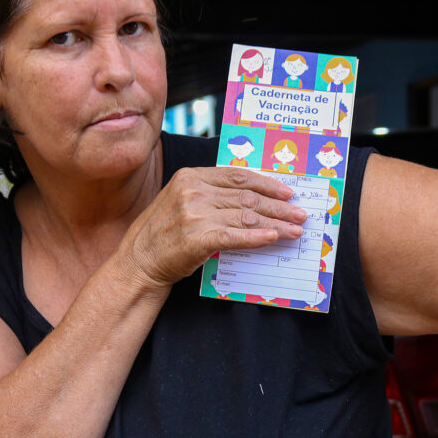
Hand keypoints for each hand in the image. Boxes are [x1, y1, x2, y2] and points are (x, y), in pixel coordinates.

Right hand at [117, 166, 307, 288]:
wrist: (139, 261)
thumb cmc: (162, 233)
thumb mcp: (181, 201)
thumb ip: (211, 194)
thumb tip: (253, 198)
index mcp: (191, 177)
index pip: (238, 176)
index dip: (267, 184)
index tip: (287, 193)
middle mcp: (193, 192)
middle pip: (247, 196)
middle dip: (278, 207)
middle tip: (299, 214)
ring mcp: (195, 215)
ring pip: (246, 216)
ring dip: (276, 224)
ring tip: (294, 230)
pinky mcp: (197, 239)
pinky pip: (236, 236)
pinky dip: (258, 237)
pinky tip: (274, 238)